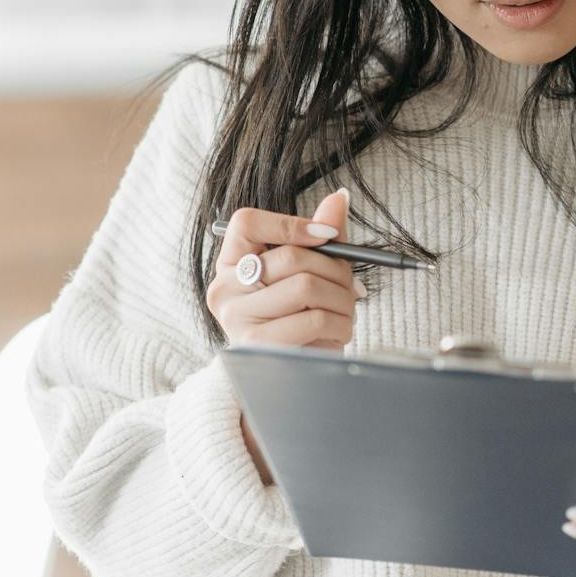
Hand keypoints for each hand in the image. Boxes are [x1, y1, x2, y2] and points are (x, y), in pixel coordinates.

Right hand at [206, 190, 355, 481]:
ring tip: (345, 311)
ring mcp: (237, 319)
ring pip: (307, 286)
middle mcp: (225, 289)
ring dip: (343, 300)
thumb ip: (320, 234)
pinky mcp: (258, 346)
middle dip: (336, 270)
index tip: (326, 235)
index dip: (291, 223)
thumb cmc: (301, 315)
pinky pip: (313, 319)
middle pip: (293, 257)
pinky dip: (339, 323)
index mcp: (231, 263)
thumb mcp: (309, 270)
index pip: (247, 222)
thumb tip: (340, 197)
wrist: (290, 378)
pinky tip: (338, 331)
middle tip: (350, 286)